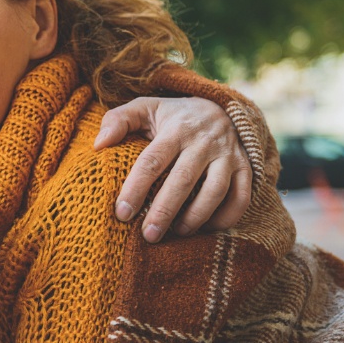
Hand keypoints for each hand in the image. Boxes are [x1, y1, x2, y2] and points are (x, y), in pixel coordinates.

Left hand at [95, 97, 251, 242]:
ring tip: (177, 233)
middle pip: (183, 179)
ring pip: (215, 190)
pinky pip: (242, 196)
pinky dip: (227, 217)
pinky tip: (207, 229)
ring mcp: (227, 154)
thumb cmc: (172, 115)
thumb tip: (98, 145)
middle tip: (148, 235)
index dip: (136, 188)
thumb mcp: (144, 108)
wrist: (218, 107)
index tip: (122, 213)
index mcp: (175, 129)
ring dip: (196, 216)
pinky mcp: (245, 167)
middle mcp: (203, 141)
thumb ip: (118, 120)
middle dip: (164, 210)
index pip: (153, 161)